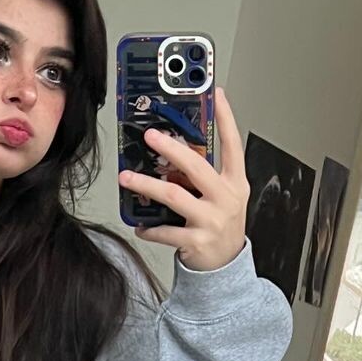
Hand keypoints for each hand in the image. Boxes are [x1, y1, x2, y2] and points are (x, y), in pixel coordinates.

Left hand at [118, 86, 248, 270]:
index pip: (232, 145)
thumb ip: (208, 175)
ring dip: (147, 185)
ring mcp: (212, 220)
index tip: (215, 95)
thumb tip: (177, 151)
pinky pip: (166, 231)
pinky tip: (139, 224)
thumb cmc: (221, 225)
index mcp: (235, 182)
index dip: (226, 119)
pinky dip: (149, 228)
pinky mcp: (197, 241)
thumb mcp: (224, 196)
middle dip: (171, 149)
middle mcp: (226, 198)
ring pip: (174, 196)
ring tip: (126, 177)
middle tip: (149, 136)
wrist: (226, 265)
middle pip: (196, 167)